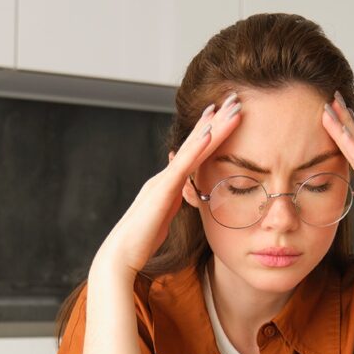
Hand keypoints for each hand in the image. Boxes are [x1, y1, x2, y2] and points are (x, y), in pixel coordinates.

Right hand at [93, 92, 242, 276]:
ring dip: (212, 127)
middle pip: (194, 144)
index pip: (193, 154)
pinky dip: (196, 149)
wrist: (120, 254)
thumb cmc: (140, 241)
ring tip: (228, 107)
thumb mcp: (163, 219)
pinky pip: (183, 166)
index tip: (223, 115)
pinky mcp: (162, 191)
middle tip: (233, 99)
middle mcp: (165, 177)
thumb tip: (183, 200)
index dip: (209, 133)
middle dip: (215, 120)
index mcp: (168, 184)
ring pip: (191, 149)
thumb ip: (173, 205)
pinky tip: (209, 133)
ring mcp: (163, 181)